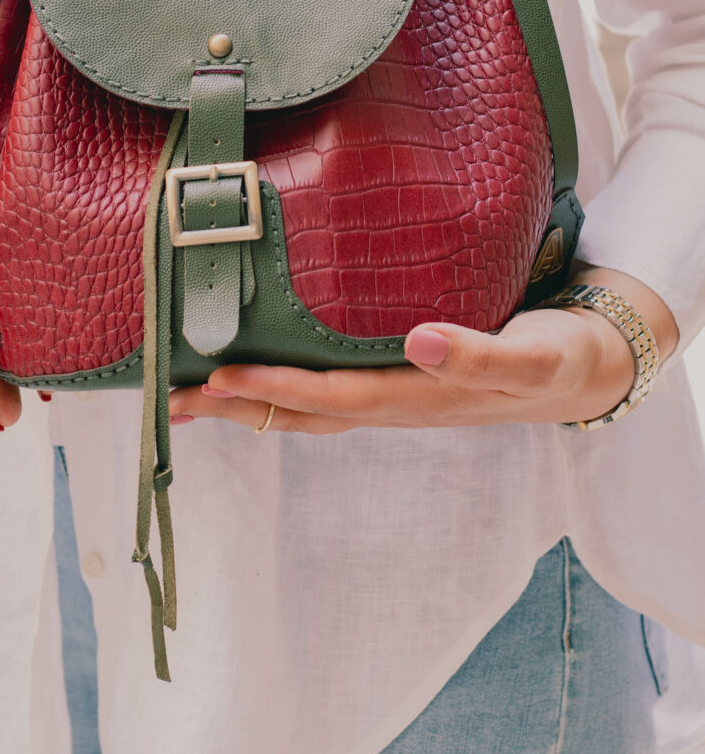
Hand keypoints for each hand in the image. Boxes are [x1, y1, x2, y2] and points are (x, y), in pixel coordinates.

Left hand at [168, 265, 676, 434]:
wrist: (582, 370)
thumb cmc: (557, 357)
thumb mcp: (532, 357)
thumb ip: (480, 353)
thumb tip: (420, 341)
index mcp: (416, 397)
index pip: (329, 396)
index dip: (273, 388)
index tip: (218, 379)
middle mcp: (391, 402)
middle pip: (298, 411)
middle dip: (234, 407)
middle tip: (170, 399)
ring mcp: (388, 395)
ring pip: (304, 405)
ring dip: (246, 401)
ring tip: (189, 393)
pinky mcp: (392, 378)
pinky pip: (323, 387)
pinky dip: (279, 384)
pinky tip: (255, 369)